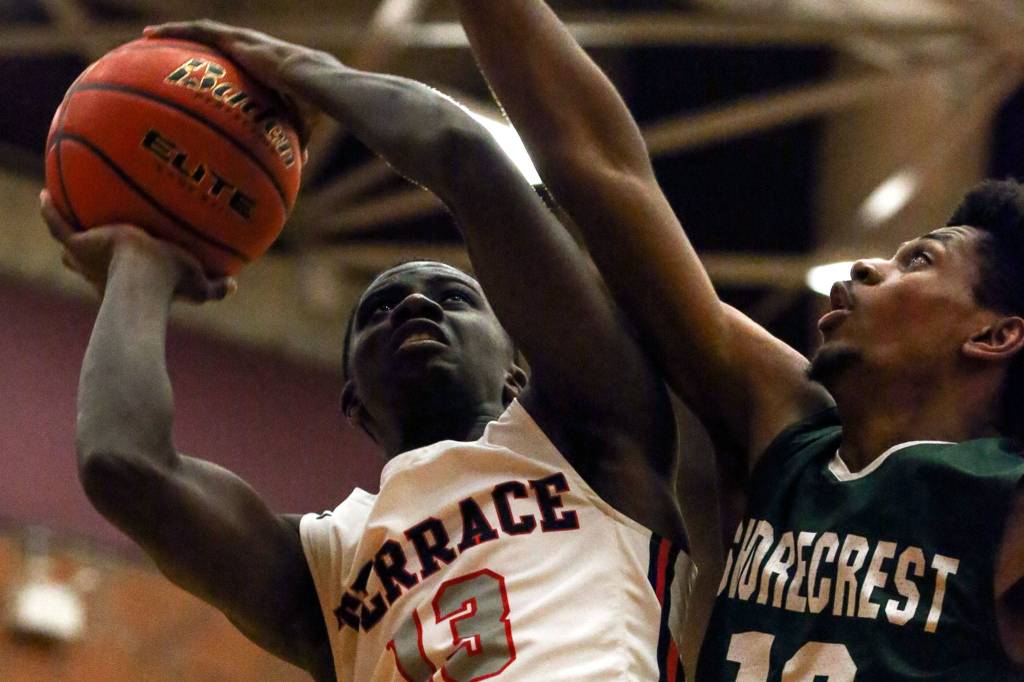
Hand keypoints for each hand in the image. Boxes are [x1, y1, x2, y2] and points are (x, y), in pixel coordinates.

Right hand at [41, 191, 235, 302]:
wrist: (146, 279)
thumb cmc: (173, 286)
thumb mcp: (199, 288)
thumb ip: (217, 287)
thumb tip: (235, 285)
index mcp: (131, 276)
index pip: (120, 273)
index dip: (118, 267)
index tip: (121, 256)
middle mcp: (106, 269)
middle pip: (87, 264)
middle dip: (85, 254)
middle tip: (88, 238)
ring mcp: (89, 256)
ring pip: (71, 246)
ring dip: (67, 232)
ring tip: (61, 210)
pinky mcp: (80, 245)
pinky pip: (56, 224)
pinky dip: (49, 211)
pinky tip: (45, 194)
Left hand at [143, 19, 332, 148]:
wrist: (311, 81)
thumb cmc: (309, 106)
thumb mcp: (298, 126)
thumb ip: (293, 140)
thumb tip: (299, 164)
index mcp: (264, 65)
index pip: (237, 62)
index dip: (220, 65)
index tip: (204, 72)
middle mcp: (249, 48)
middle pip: (214, 43)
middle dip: (192, 45)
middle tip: (169, 52)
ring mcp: (240, 40)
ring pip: (200, 32)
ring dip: (175, 33)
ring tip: (148, 36)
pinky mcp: (233, 38)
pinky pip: (195, 31)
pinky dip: (172, 30)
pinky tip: (148, 34)